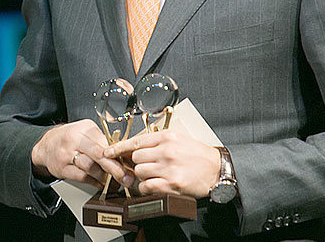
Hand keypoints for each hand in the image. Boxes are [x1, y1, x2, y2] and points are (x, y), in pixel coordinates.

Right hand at [31, 119, 134, 188]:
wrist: (47, 144)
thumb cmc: (71, 137)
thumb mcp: (86, 131)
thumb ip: (102, 140)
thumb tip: (121, 153)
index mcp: (85, 128)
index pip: (105, 142)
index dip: (118, 154)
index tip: (128, 163)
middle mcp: (75, 139)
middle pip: (98, 154)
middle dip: (115, 168)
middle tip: (126, 178)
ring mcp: (67, 154)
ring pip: (90, 167)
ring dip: (105, 177)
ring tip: (115, 182)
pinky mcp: (62, 168)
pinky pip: (82, 177)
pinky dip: (94, 182)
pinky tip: (101, 184)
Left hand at [104, 130, 219, 198]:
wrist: (216, 169)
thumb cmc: (197, 154)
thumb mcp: (179, 138)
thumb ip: (159, 140)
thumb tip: (137, 145)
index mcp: (167, 137)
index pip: (137, 141)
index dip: (119, 147)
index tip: (108, 151)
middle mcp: (166, 151)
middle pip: (136, 158)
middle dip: (136, 163)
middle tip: (144, 165)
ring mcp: (168, 168)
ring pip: (139, 172)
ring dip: (142, 175)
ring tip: (154, 174)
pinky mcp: (171, 184)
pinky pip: (147, 186)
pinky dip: (147, 187)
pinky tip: (155, 184)